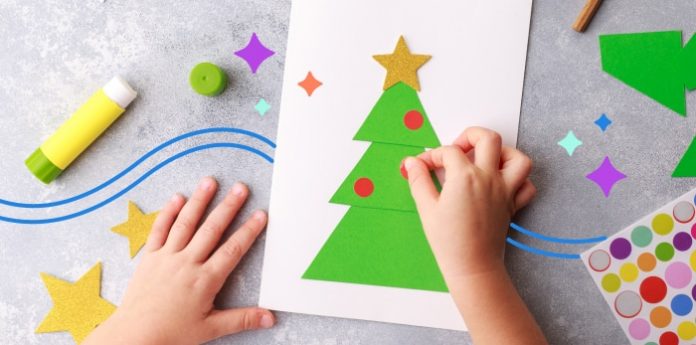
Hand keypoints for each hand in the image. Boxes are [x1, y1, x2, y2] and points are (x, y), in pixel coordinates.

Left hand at [84, 177, 273, 344]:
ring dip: (199, 201)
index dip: (249, 231)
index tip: (261, 215)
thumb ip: (242, 319)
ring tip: (210, 182)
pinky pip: (159, 230)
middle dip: (228, 207)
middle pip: (212, 230)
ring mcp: (167, 257)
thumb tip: (270, 317)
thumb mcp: (211, 329)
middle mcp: (187, 263)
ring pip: (186, 223)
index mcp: (205, 280)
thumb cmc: (172, 334)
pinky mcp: (150, 257)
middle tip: (240, 188)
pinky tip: (178, 198)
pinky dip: (168, 213)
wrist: (134, 336)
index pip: (232, 250)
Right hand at [404, 127, 534, 279]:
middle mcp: (488, 178)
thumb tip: (412, 163)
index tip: (423, 165)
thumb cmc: (449, 241)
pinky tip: (501, 182)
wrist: (472, 266)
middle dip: (470, 135)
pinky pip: (527, 184)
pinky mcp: (513, 205)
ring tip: (485, 159)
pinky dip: (518, 178)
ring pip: (517, 157)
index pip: (448, 151)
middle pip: (488, 139)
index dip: (432, 155)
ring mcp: (504, 190)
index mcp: (464, 177)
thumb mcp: (426, 208)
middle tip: (458, 148)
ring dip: (502, 152)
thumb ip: (419, 180)